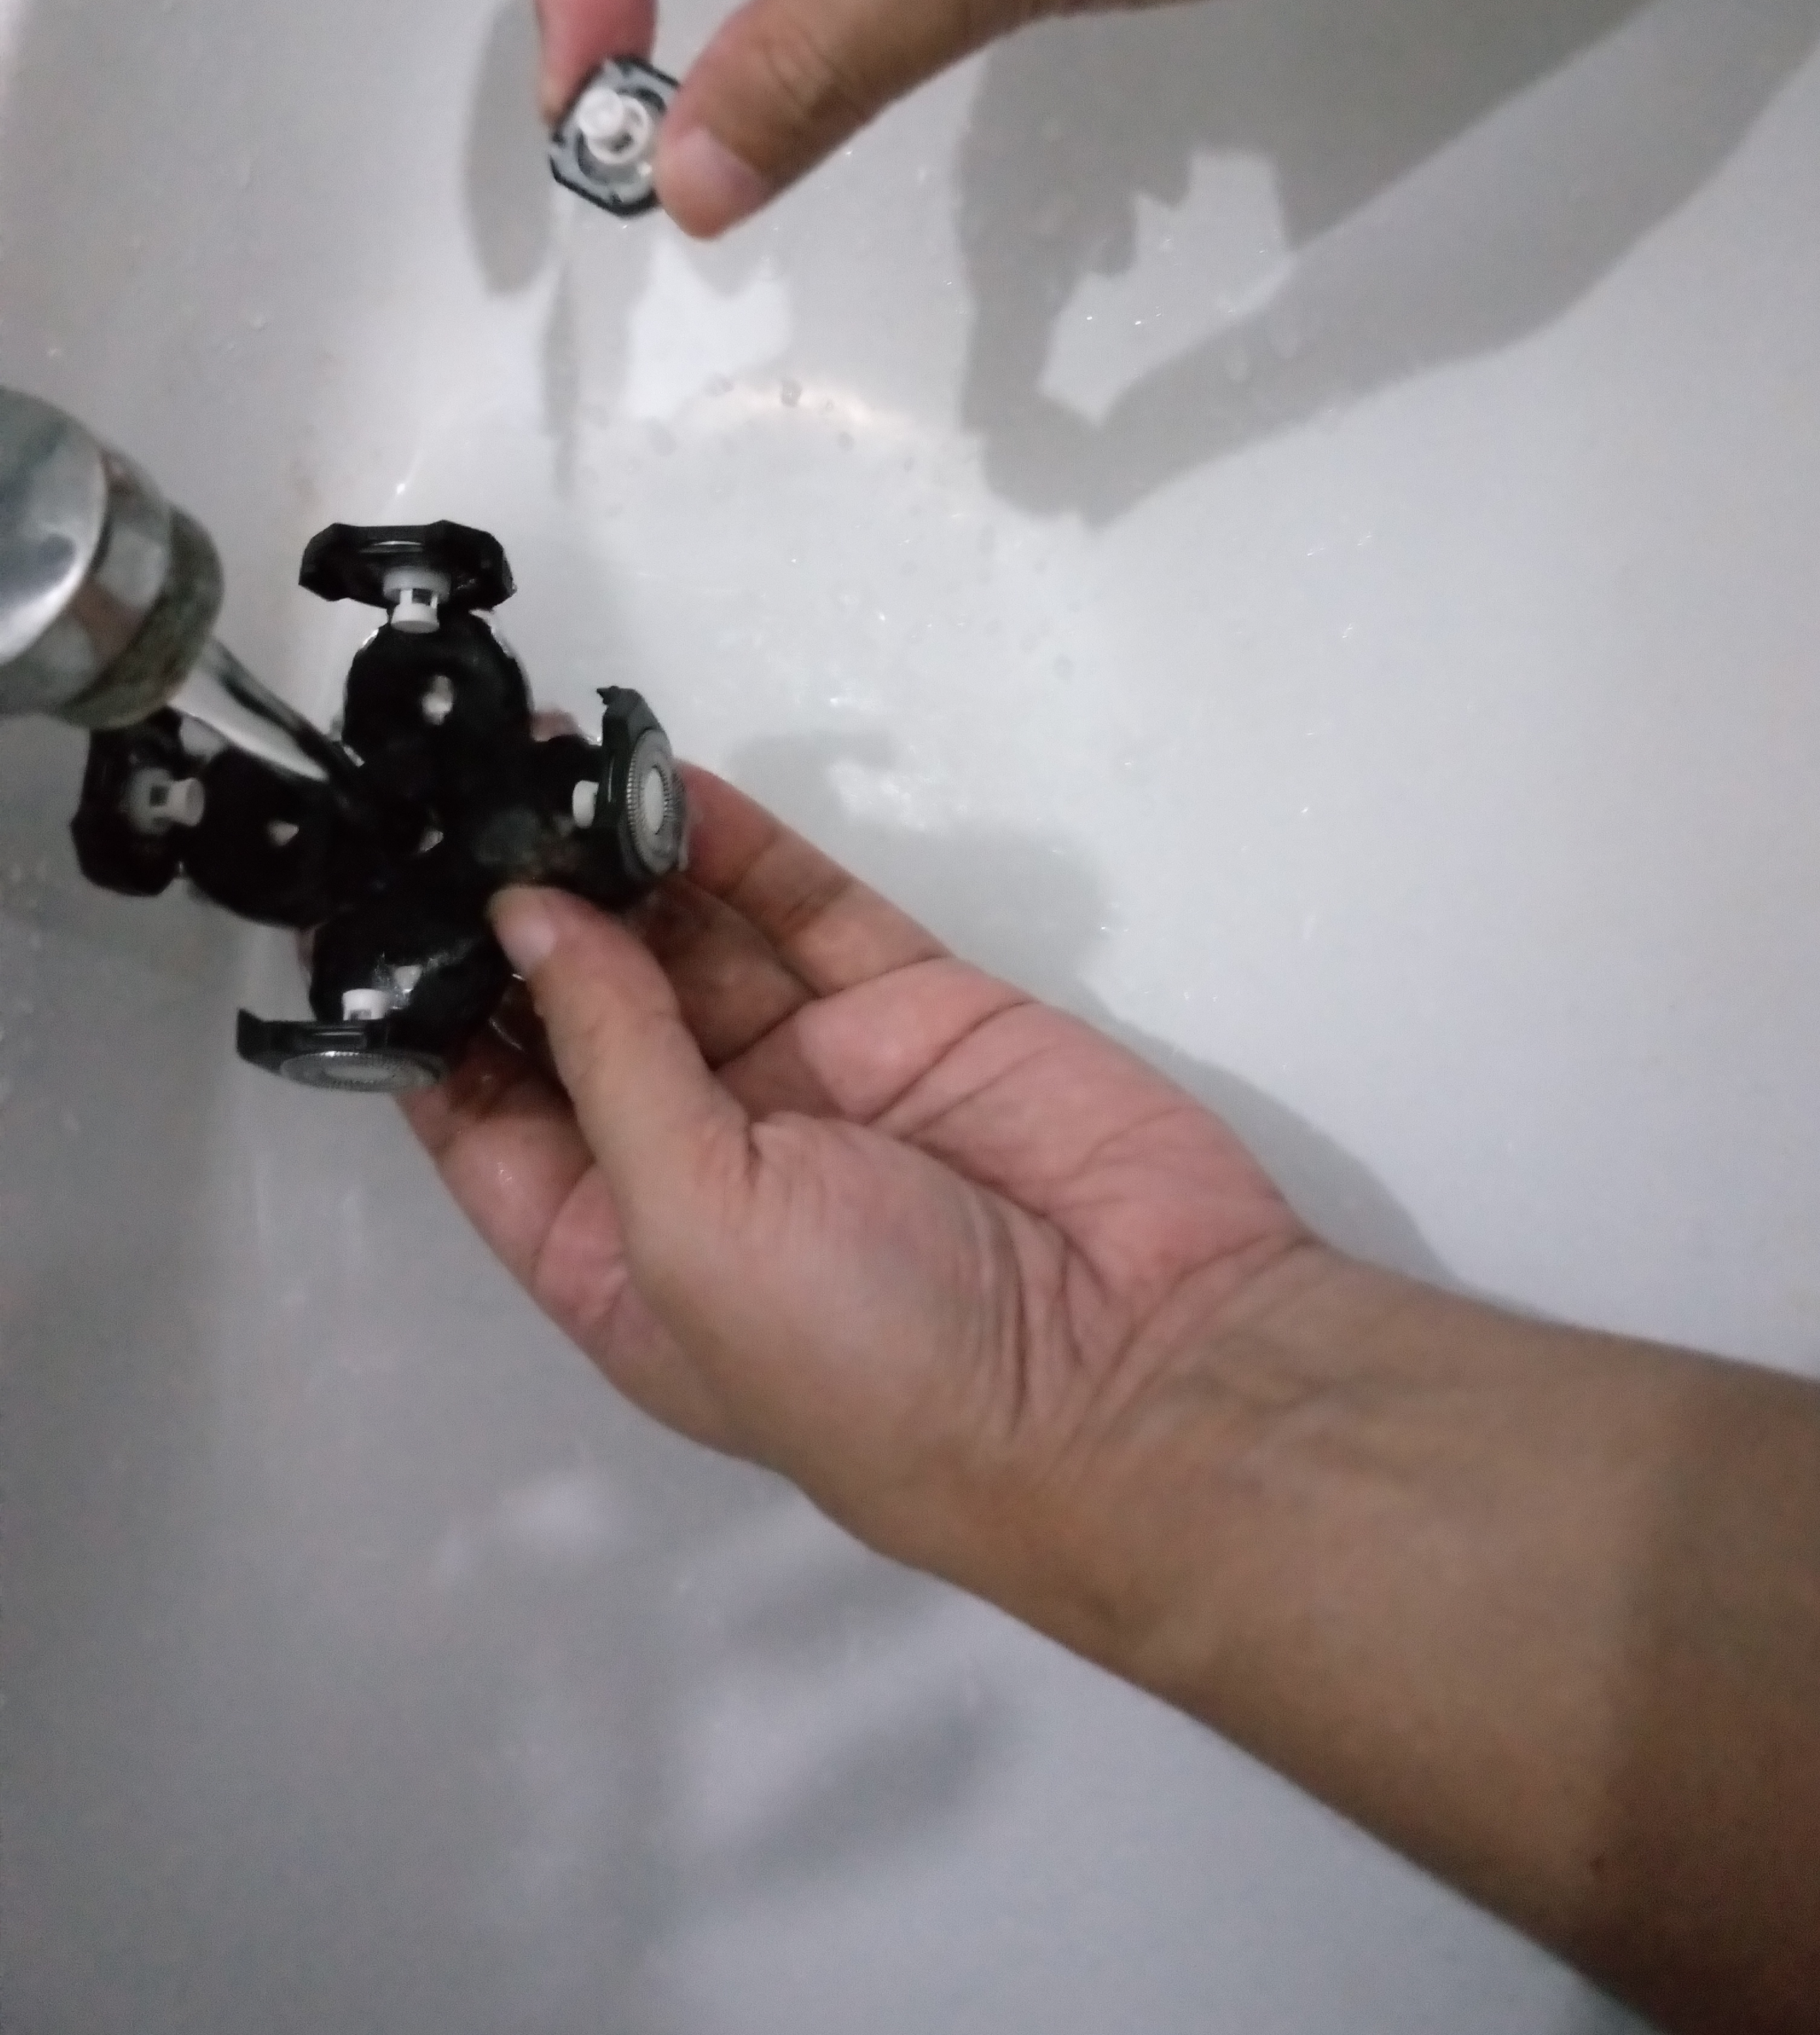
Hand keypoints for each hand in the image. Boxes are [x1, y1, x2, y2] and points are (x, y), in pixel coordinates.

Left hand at [407, 766, 1309, 1607]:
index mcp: (626, 1258)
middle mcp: (708, 1163)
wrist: (1139, 1365)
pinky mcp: (909, 1005)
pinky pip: (802, 908)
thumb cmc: (878, 1353)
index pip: (495, 1126)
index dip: (434, 1024)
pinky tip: (661, 779)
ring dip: (621, 861)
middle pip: (588, 1015)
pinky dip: (737, 844)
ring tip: (543, 761)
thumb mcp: (694, 1228)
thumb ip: (611, 1058)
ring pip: (693, 942)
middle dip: (528, 917)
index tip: (374, 908)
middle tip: (459, 800)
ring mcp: (815, 1074)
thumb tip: (530, 918)